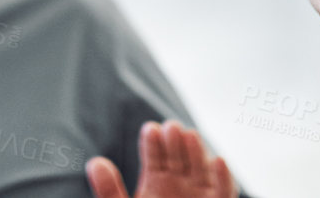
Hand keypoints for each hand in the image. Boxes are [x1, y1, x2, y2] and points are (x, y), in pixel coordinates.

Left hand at [85, 120, 235, 197]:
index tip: (150, 130)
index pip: (156, 158)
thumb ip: (110, 191)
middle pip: (180, 160)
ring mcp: (200, 197)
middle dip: (176, 143)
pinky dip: (223, 179)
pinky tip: (217, 161)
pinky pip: (224, 194)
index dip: (153, 144)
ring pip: (202, 172)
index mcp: (157, 183)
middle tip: (170, 128)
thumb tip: (94, 162)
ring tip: (189, 137)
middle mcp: (180, 186)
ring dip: (197, 155)